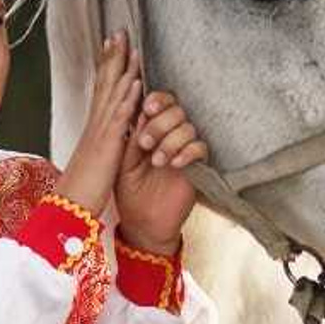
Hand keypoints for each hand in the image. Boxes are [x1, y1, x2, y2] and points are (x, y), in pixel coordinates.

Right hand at [55, 31, 142, 216]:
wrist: (69, 208)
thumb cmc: (81, 190)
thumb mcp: (94, 162)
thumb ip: (101, 146)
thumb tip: (105, 140)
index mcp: (93, 129)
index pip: (101, 91)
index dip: (107, 67)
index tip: (112, 46)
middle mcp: (95, 125)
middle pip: (105, 84)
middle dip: (113, 57)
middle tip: (120, 32)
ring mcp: (100, 133)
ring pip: (112, 94)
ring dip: (122, 69)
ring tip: (131, 46)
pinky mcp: (108, 146)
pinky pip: (119, 119)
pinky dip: (127, 98)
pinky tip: (136, 82)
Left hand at [115, 91, 208, 256]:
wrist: (142, 223)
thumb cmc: (130, 192)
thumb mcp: (123, 160)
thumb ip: (132, 135)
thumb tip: (141, 108)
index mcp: (151, 130)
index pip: (161, 103)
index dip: (157, 100)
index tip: (147, 108)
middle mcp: (169, 136)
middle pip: (177, 111)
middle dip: (160, 123)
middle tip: (145, 143)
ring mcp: (184, 151)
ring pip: (188, 128)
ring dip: (171, 141)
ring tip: (157, 161)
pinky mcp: (196, 168)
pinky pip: (201, 149)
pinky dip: (188, 152)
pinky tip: (175, 164)